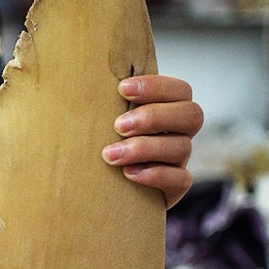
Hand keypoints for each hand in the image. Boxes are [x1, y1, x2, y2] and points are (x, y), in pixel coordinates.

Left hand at [102, 75, 203, 208]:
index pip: (179, 90)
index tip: (122, 89)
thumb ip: (101, 103)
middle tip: (118, 125)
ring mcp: (178, 161)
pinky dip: (155, 174)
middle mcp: (177, 133)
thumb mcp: (100, 122)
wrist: (97, 193)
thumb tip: (77, 74)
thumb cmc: (96, 145)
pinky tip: (128, 173)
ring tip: (110, 154)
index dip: (156, 87)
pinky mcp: (175, 187)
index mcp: (165, 110)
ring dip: (144, 148)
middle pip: (191, 115)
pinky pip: (180, 179)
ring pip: (181, 147)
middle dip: (153, 117)